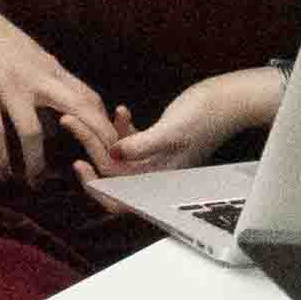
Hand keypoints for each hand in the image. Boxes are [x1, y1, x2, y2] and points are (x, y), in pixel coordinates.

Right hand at [0, 0, 122, 182]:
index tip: (110, 148)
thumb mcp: (24, 50)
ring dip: (35, 163)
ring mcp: (8, 83)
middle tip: (100, 172)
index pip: (88, 96)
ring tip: (34, 183)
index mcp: (48, 66)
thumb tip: (60, 99)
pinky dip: (0, 156)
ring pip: (33, 132)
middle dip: (94, 140)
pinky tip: (2, 171)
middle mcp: (35, 75)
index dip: (103, 124)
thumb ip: (42, 75)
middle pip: (78, 109)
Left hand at [87, 65, 286, 178]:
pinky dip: (121, 129)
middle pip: (112, 172)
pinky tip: (120, 110)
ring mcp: (156, 160)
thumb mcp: (171, 130)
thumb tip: (113, 156)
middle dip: (90, 148)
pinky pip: (130, 142)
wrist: (230, 100)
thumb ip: (142, 145)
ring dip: (99, 135)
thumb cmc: (206, 116)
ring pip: (117, 156)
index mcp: (159, 181)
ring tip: (80, 113)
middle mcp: (155, 176)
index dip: (96, 188)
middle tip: (70, 120)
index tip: (80, 164)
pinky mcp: (157, 143)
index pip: (120, 199)